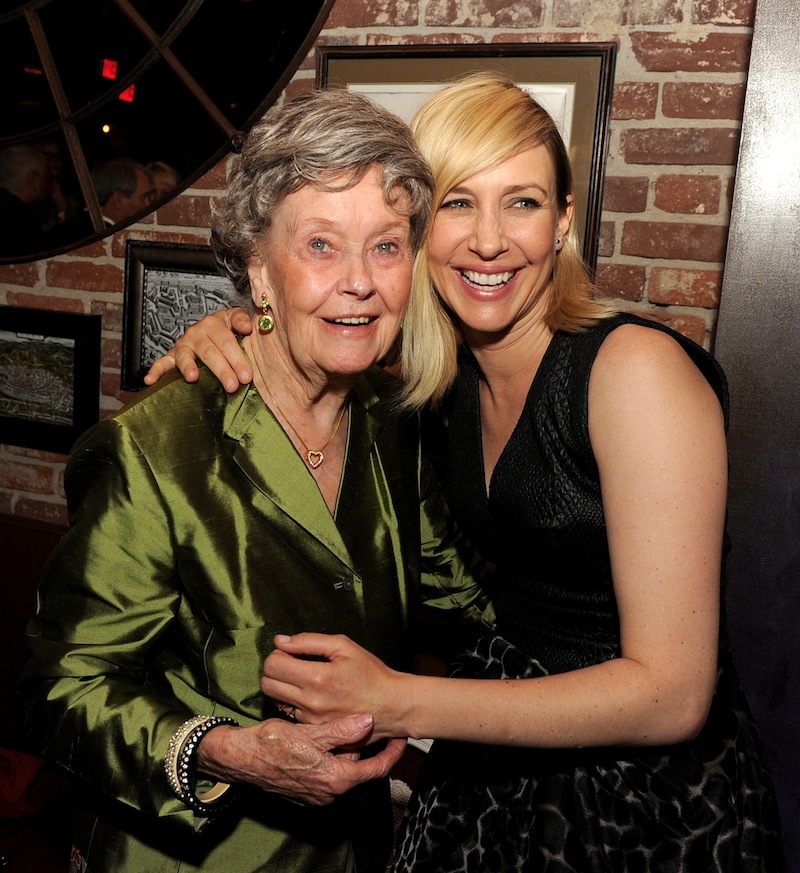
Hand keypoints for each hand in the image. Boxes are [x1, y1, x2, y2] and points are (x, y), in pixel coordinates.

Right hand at [143, 307, 252, 391]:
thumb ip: (241, 320)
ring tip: (193, 378)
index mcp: (214, 323)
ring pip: (185, 356)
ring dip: (188, 367)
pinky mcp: (172, 355)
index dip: (237, 359)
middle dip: (221, 370)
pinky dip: (155, 371)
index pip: (227, 342)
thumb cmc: (226, 328)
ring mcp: (183, 344)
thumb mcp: (235, 319)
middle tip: (232, 385)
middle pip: (209, 352)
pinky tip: (151, 380)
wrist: (209, 327)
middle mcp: (196, 333)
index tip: (246, 376)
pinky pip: (162, 362)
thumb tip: (247, 327)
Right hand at [196, 713, 405, 805]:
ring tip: (351, 726)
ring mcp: (316, 794)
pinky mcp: (305, 791)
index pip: (376, 769)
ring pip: (343, 769)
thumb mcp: (310, 733)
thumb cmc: (272, 742)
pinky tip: (327, 740)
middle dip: (366, 747)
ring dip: (348, 751)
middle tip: (375, 724)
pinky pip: (327, 774)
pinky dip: (333, 758)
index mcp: (335, 779)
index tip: (401, 738)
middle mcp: (328, 792)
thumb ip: (341, 731)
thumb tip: (368, 721)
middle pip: (359, 768)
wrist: (239, 758)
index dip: (392, 753)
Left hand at [261, 634, 403, 739]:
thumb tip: (281, 641)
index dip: (277, 654)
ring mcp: (311, 720)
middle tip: (291, 664)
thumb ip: (308, 641)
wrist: (391, 705)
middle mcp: (311, 702)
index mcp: (318, 677)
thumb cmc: (371, 673)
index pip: (273, 665)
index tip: (289, 652)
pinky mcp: (314, 730)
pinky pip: (289, 713)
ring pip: (275, 700)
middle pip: (268, 684)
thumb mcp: (344, 646)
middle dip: (275, 670)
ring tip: (301, 679)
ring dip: (281, 686)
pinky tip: (310, 694)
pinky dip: (293, 702)